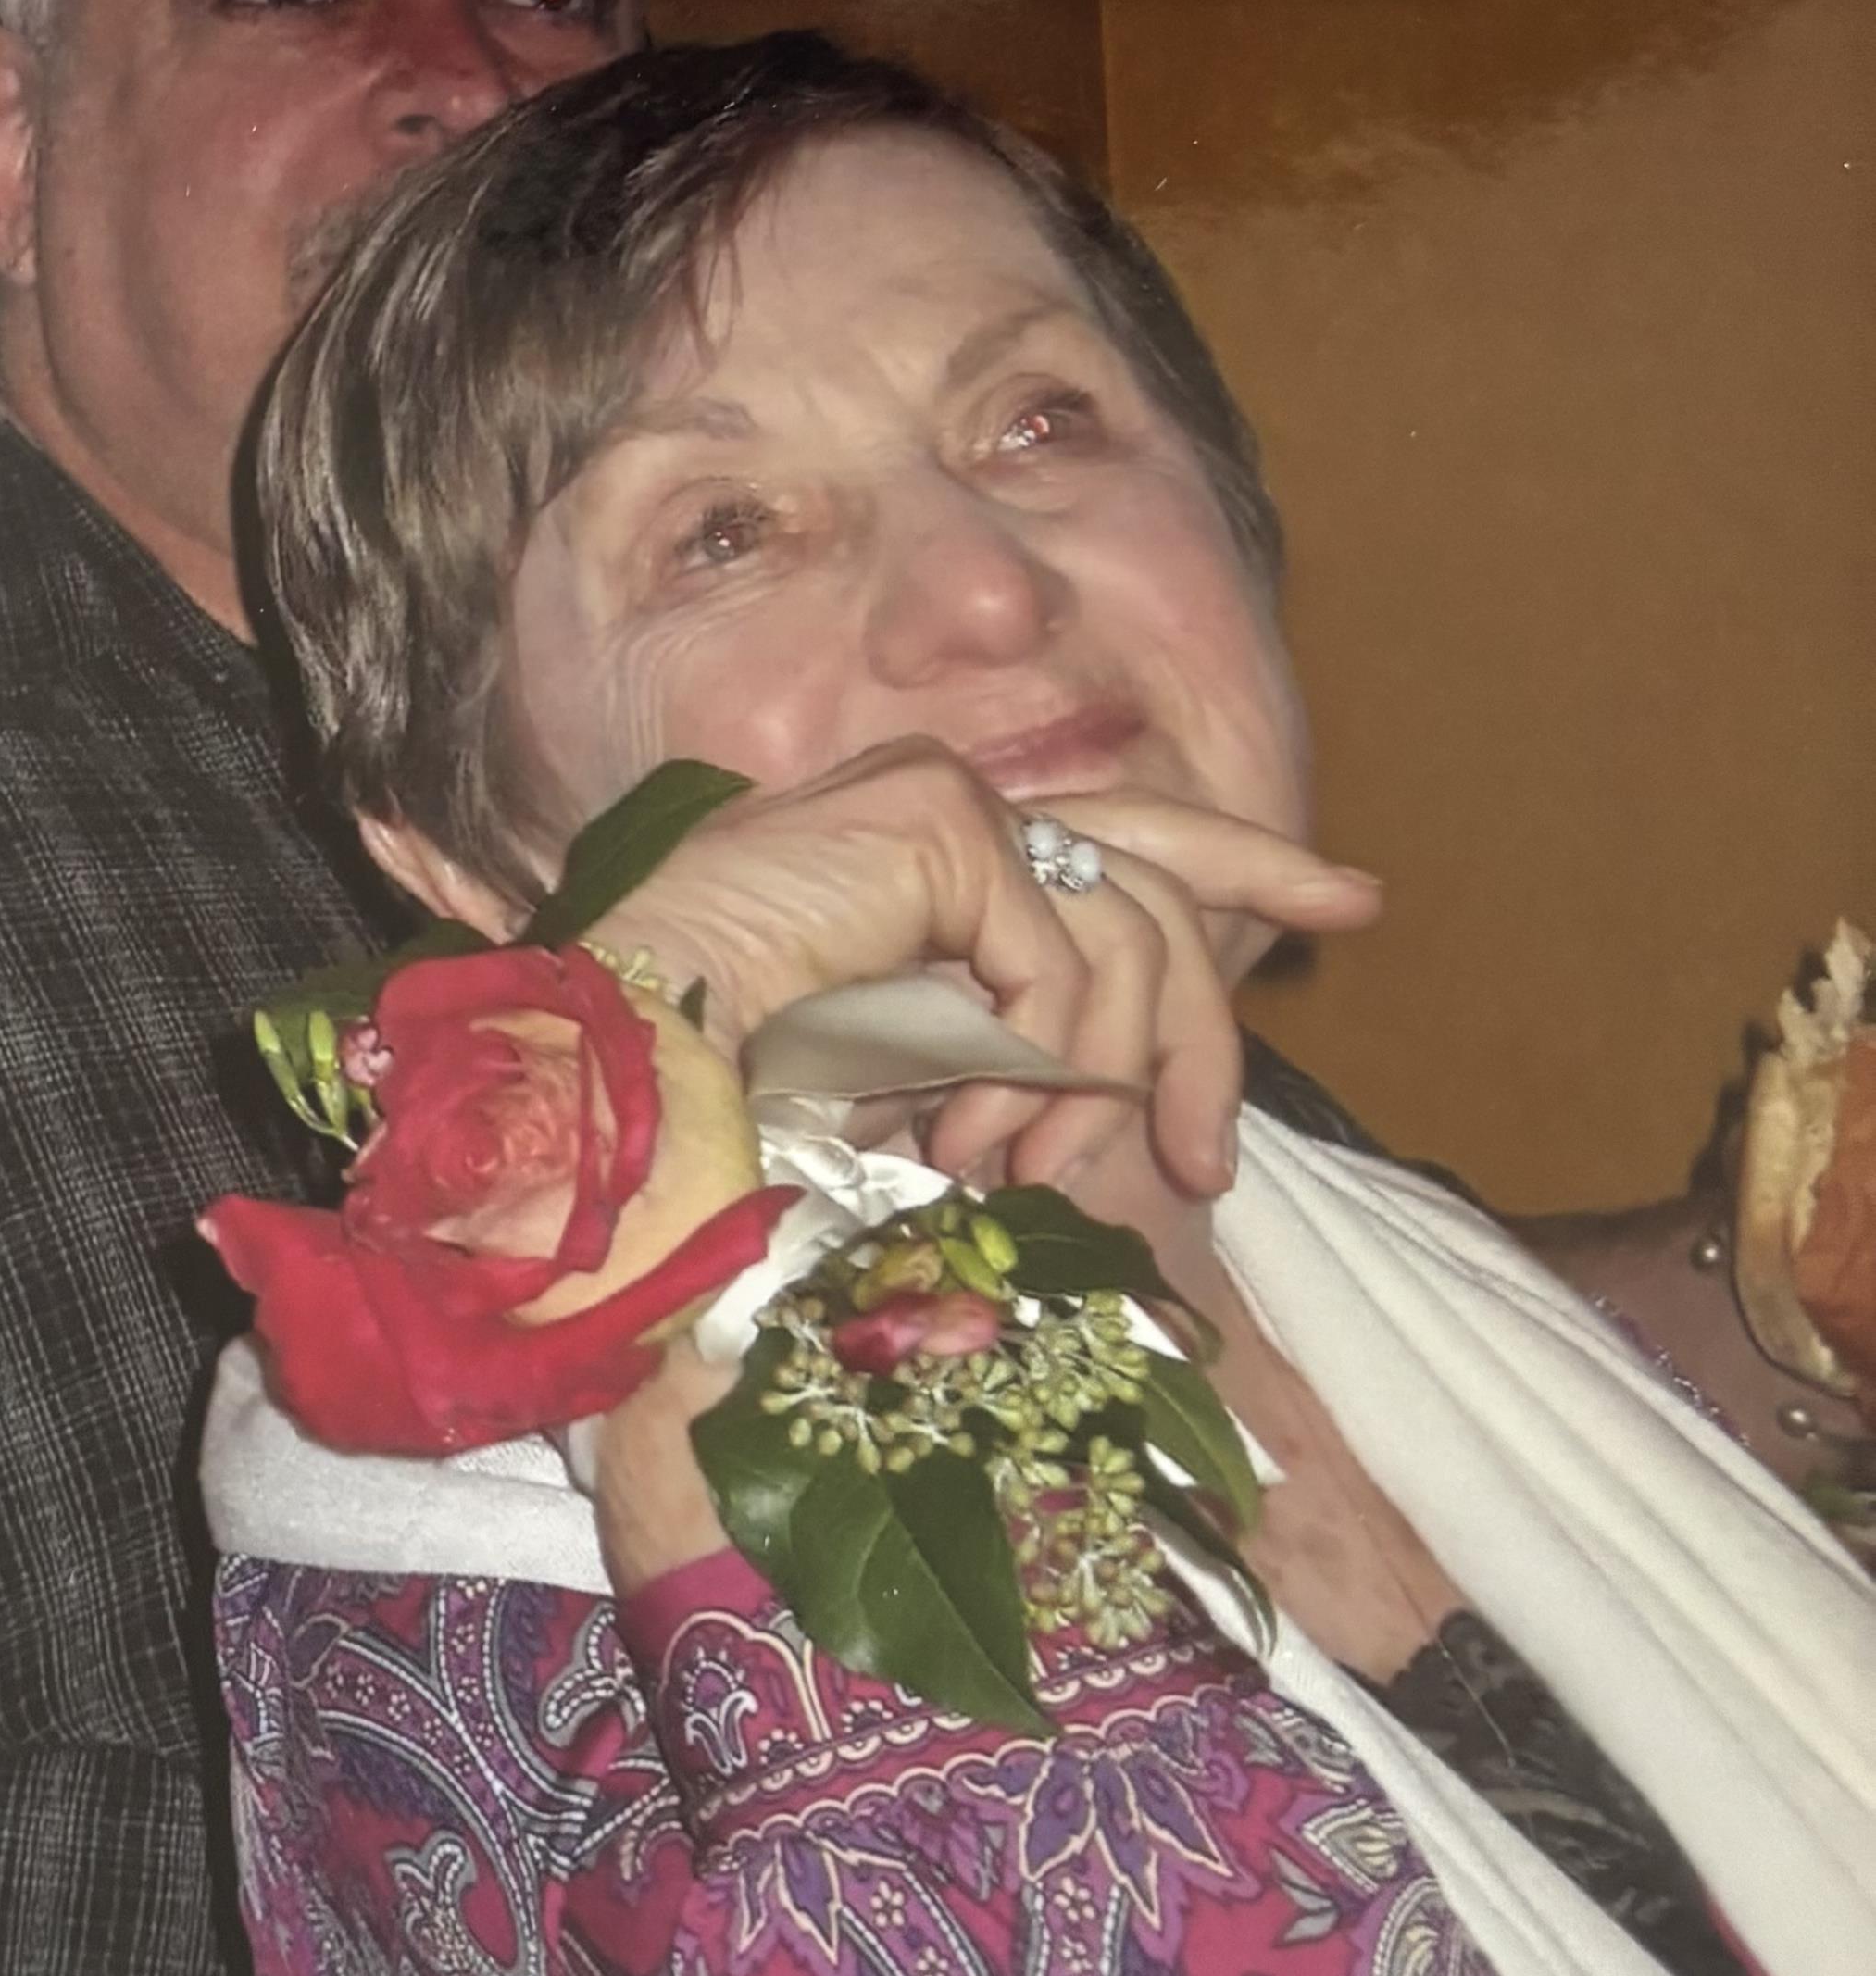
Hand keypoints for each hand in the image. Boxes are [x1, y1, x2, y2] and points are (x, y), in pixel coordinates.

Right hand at [612, 742, 1383, 1205]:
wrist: (624, 1074)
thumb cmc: (725, 1099)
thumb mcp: (915, 1088)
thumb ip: (1017, 1062)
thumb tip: (1133, 1111)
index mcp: (934, 854)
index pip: (1125, 830)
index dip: (1245, 861)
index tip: (1351, 901)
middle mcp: (947, 804)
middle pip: (1161, 873)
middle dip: (1212, 1021)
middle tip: (1211, 1160)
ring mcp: (943, 798)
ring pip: (1132, 932)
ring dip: (1095, 1086)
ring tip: (1020, 1178)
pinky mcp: (941, 818)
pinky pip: (1067, 952)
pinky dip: (1040, 1063)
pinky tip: (966, 1130)